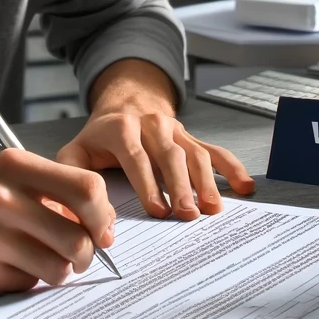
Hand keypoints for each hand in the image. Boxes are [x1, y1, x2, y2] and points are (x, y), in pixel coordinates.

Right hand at [0, 150, 115, 297]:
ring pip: (58, 267)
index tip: (102, 228)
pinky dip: (27, 280)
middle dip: (89, 252)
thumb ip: (44, 189)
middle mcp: (4, 199)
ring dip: (59, 271)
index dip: (102, 214)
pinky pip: (27, 284)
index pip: (86, 187)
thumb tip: (93, 218)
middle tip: (83, 254)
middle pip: (79, 236)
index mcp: (14, 166)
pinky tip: (7, 267)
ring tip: (43, 261)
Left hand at [56, 59, 255, 220]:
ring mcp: (176, 129)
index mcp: (121, 128)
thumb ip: (74, 177)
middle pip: (170, 155)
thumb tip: (84, 214)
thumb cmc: (100, 137)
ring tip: (212, 209)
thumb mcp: (76, 150)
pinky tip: (244, 186)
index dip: (147, 183)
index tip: (157, 210)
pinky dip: (231, 167)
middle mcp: (152, 125)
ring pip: (194, 153)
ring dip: (206, 181)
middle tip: (187, 215)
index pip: (135, 156)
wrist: (125, 102)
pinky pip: (214, 150)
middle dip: (180, 186)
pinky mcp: (191, 137)